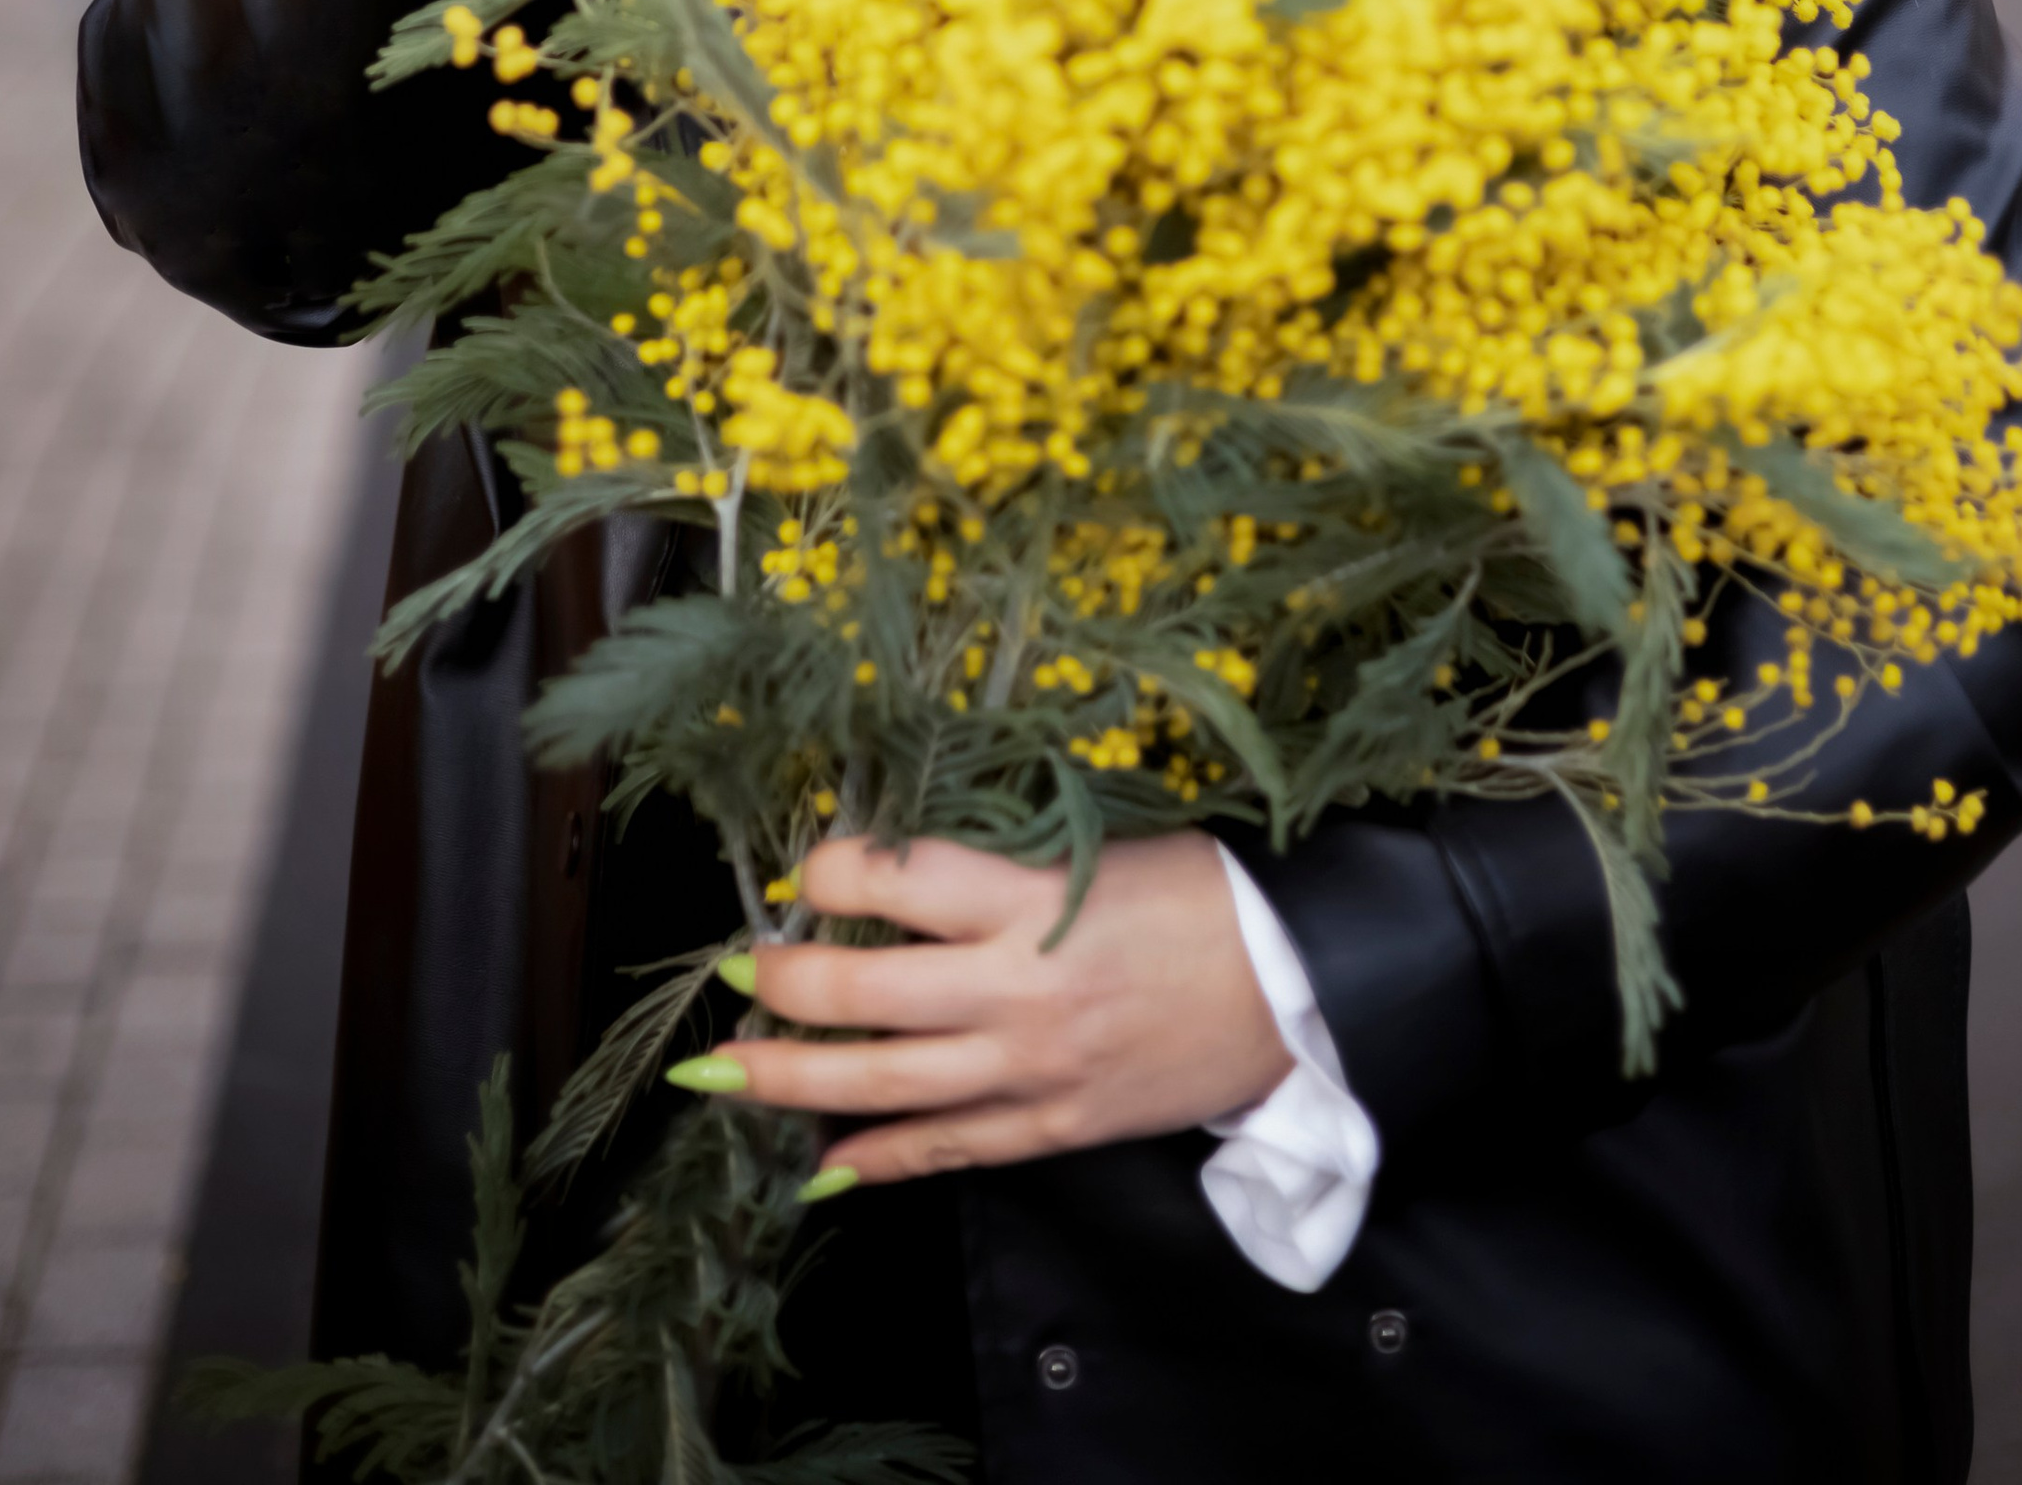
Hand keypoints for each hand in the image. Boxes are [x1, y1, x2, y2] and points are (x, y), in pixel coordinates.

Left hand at [706, 831, 1290, 1183]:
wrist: (1294, 989)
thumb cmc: (1203, 898)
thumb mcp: (1102, 854)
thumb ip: (1008, 872)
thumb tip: (907, 878)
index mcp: (1036, 901)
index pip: (902, 879)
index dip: (837, 867)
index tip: (809, 864)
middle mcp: (1019, 991)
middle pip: (867, 991)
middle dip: (784, 981)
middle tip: (736, 971)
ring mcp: (1032, 1070)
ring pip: (886, 1084)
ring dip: (794, 1079)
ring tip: (726, 1073)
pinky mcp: (1054, 1126)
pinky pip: (947, 1149)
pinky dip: (878, 1160)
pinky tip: (823, 1167)